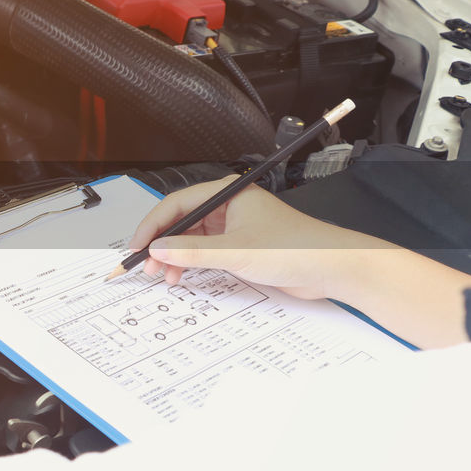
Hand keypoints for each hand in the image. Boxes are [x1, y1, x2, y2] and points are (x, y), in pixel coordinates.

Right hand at [127, 176, 386, 299]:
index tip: (137, 246)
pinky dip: (191, 264)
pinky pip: (205, 252)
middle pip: (181, 221)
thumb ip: (193, 252)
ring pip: (191, 239)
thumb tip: (157, 251)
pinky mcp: (241, 246)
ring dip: (175, 257)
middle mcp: (228, 206)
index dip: (153, 226)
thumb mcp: (236, 251)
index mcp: (228, 193)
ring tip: (165, 277)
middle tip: (146, 266)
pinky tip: (183, 277)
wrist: (333, 268)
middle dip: (162, 244)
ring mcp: (234, 227)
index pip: (177, 204)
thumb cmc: (296, 248)